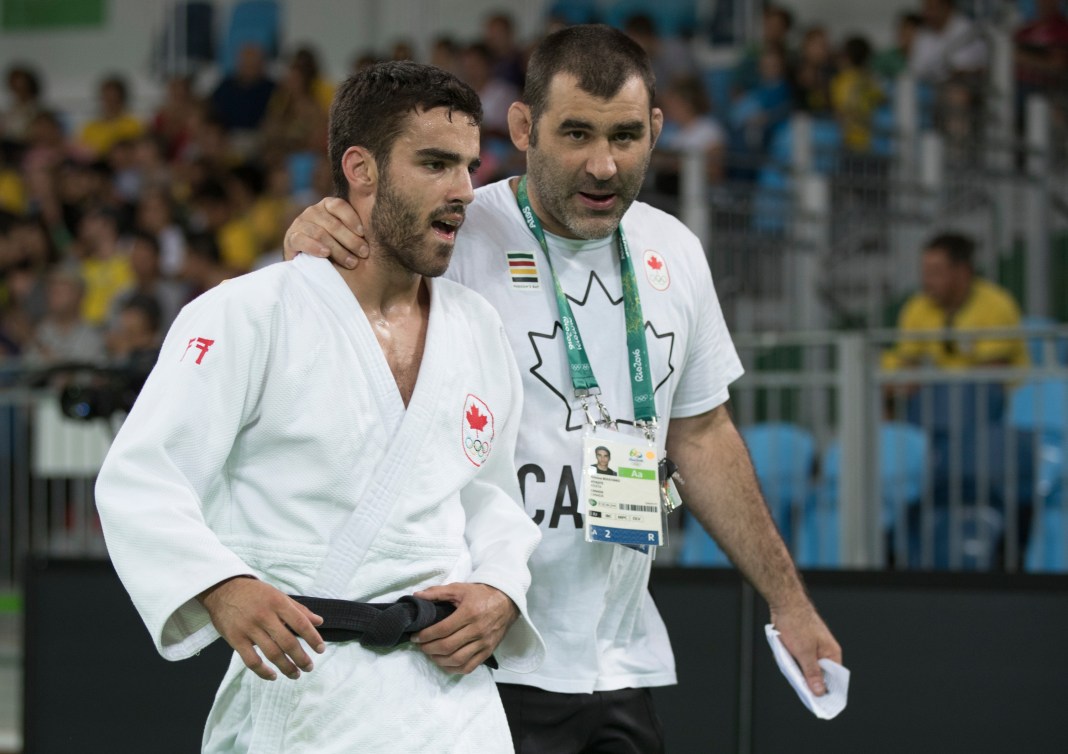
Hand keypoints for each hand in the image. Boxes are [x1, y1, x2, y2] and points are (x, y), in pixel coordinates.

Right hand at [198, 576, 325, 680]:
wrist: (223, 589)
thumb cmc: (255, 593)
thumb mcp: (278, 595)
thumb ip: (299, 609)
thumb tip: (319, 621)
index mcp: (278, 603)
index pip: (301, 623)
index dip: (313, 638)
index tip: (321, 650)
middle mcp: (265, 616)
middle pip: (288, 642)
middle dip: (301, 658)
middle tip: (309, 667)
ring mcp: (249, 628)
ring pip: (272, 654)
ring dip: (286, 667)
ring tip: (296, 674)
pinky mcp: (235, 639)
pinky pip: (251, 660)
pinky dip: (263, 672)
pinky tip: (273, 675)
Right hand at [282, 197, 369, 268]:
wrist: (313, 266)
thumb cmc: (338, 249)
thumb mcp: (350, 235)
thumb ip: (361, 224)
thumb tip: (381, 209)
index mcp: (328, 206)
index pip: (339, 205)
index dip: (352, 219)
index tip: (364, 234)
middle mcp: (313, 211)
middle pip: (333, 223)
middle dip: (351, 240)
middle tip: (364, 253)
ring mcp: (300, 224)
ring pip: (320, 233)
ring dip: (338, 249)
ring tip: (351, 262)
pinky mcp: (291, 238)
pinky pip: (302, 240)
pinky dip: (315, 247)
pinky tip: (326, 254)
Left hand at [410, 582, 518, 674]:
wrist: (507, 601)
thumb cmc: (481, 594)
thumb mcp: (460, 588)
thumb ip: (437, 592)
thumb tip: (417, 596)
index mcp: (469, 613)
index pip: (443, 629)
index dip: (425, 635)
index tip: (415, 637)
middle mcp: (477, 630)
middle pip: (448, 646)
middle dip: (429, 648)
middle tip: (420, 646)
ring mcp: (484, 643)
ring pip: (457, 659)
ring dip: (439, 660)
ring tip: (430, 653)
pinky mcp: (488, 652)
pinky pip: (469, 667)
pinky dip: (454, 669)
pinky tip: (444, 663)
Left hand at [770, 601, 841, 695]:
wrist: (785, 602)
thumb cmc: (797, 624)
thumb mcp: (804, 653)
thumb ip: (812, 673)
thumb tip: (820, 692)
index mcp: (831, 653)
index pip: (834, 678)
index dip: (827, 691)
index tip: (820, 703)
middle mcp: (825, 651)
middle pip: (820, 674)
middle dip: (809, 681)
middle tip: (800, 688)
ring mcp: (813, 647)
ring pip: (807, 666)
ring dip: (798, 669)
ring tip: (789, 668)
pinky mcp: (802, 643)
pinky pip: (799, 658)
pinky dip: (792, 661)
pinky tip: (785, 658)